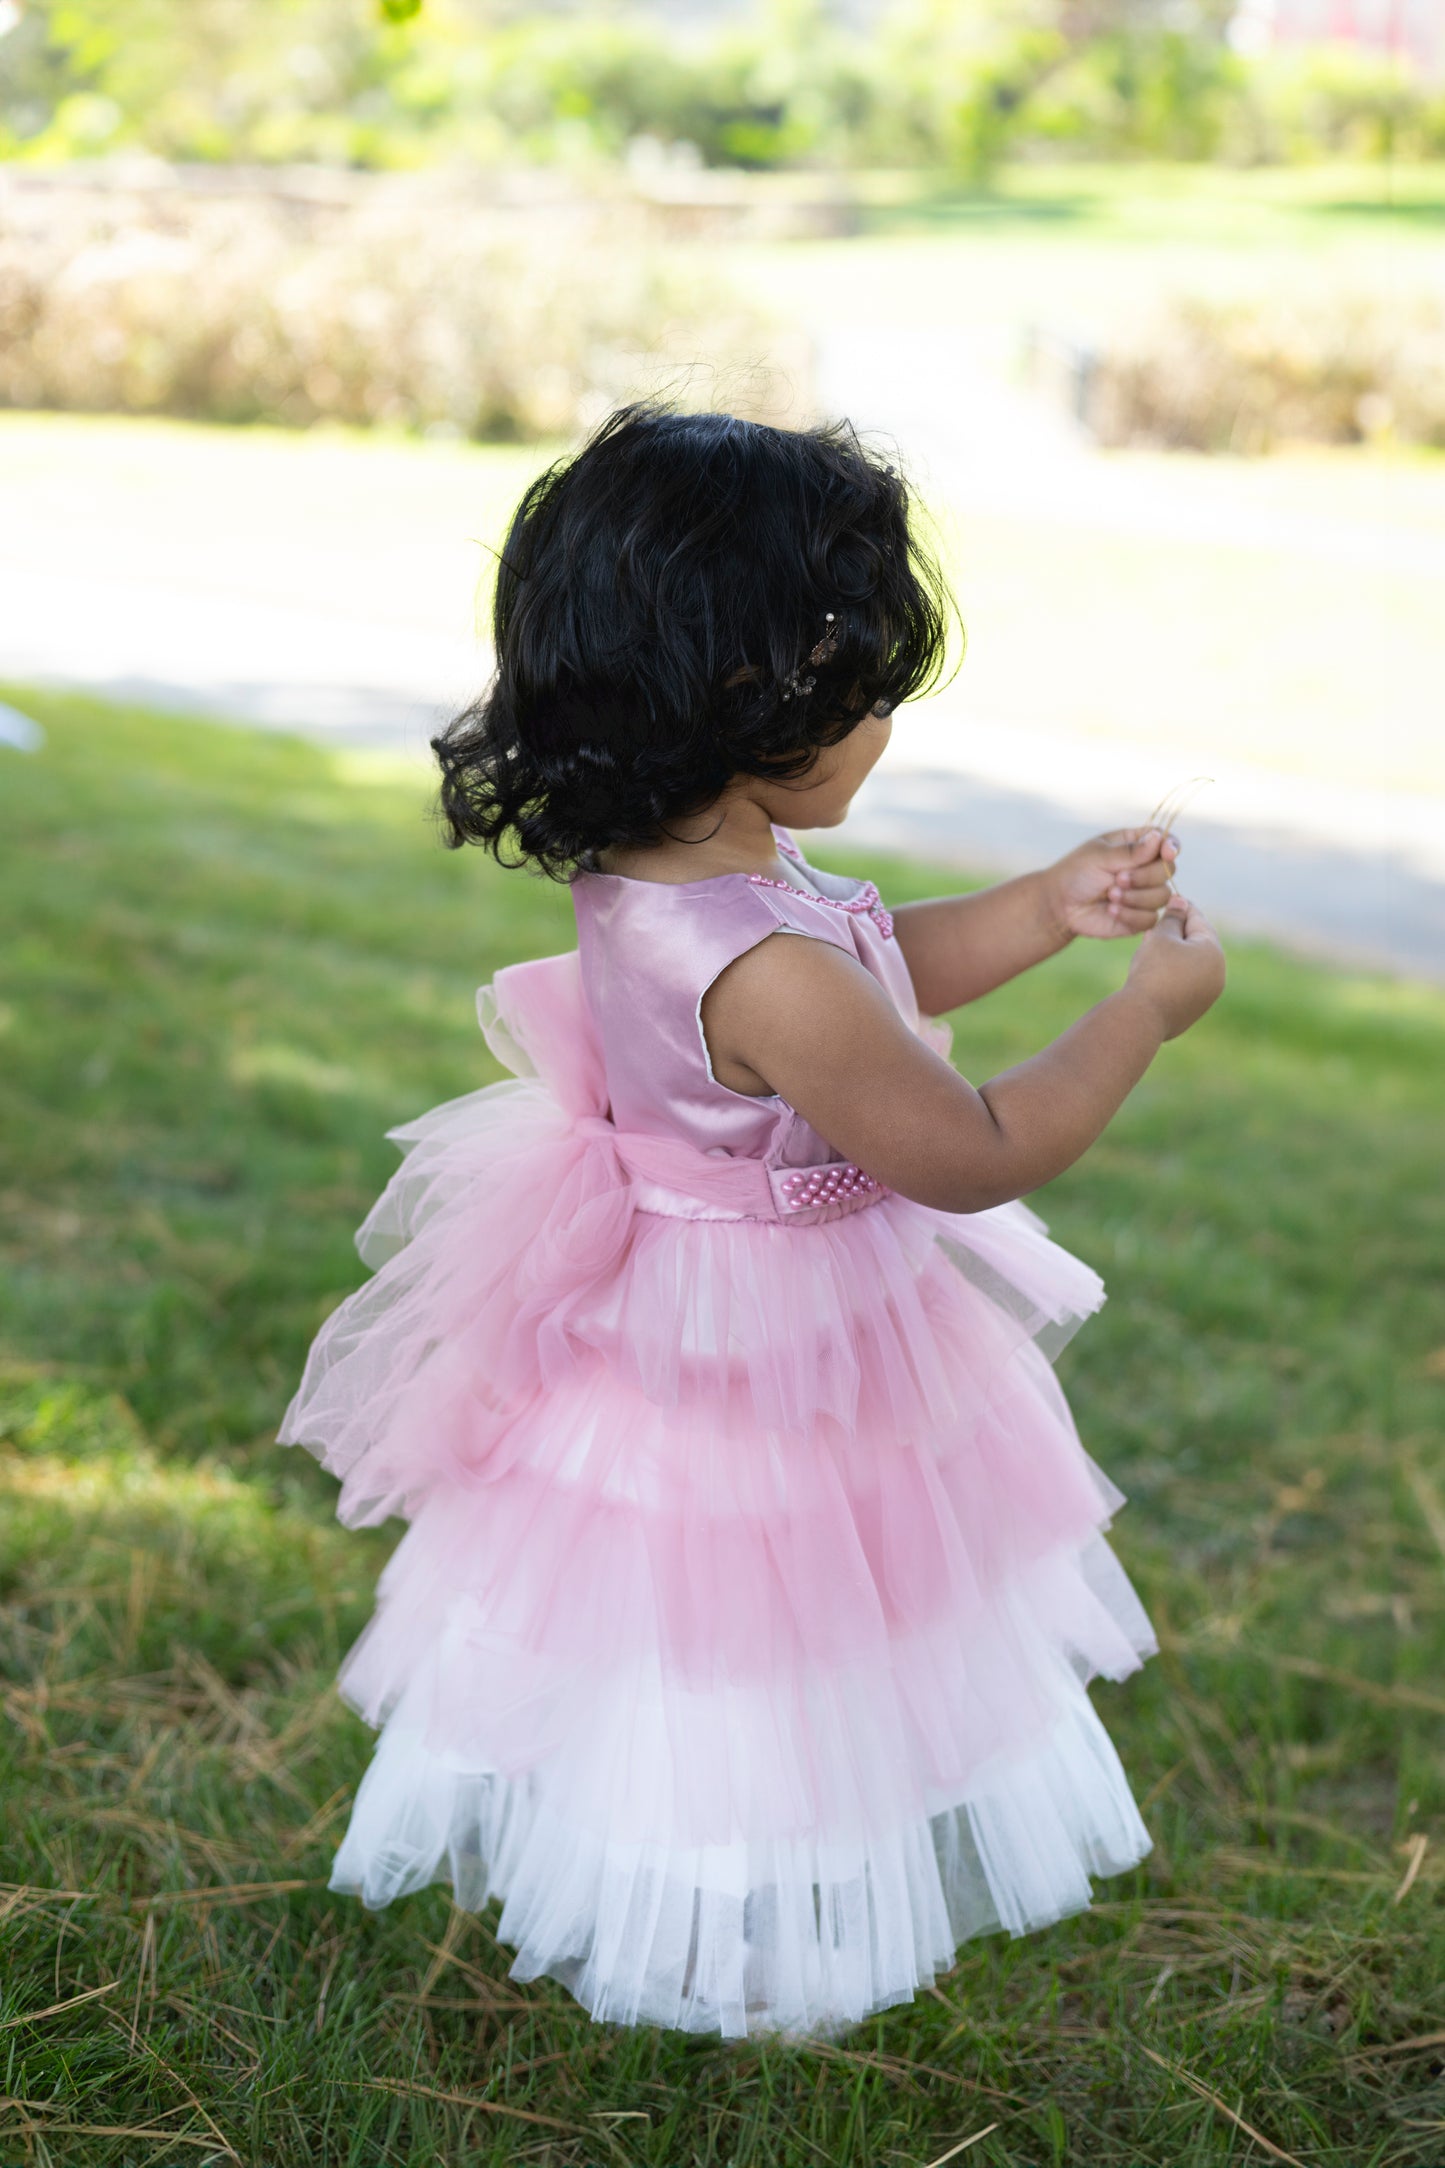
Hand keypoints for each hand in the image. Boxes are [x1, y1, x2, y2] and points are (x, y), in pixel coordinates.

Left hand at [1042, 828, 1179, 941]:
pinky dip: (1129, 915)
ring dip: (1135, 897)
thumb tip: (1158, 838)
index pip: (1166, 841)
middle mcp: (1145, 868)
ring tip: (1109, 895)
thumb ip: (1130, 851)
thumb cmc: (1076, 873)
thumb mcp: (1099, 856)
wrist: (1061, 905)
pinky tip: (1110, 910)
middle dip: (1143, 877)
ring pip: (1162, 896)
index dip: (1171, 847)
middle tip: (1117, 879)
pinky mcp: (1140, 917)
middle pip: (1168, 870)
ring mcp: (1145, 893)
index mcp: (1137, 845)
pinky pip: (1150, 918)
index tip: (1167, 853)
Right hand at [1125, 895, 1225, 1039]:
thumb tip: (1181, 902)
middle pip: (1199, 944)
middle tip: (1160, 922)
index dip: (1183, 907)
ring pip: (1192, 965)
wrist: (1142, 1017)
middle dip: (1179, 931)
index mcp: (1213, 952)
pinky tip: (1155, 970)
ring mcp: (1208, 995)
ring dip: (1175, 953)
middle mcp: (1218, 974)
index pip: (1199, 920)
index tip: (1172, 897)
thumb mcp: (1161, 937)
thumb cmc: (1152, 971)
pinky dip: (1174, 973)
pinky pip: (1186, 984)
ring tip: (1153, 945)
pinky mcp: (1194, 1010)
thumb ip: (1172, 918)